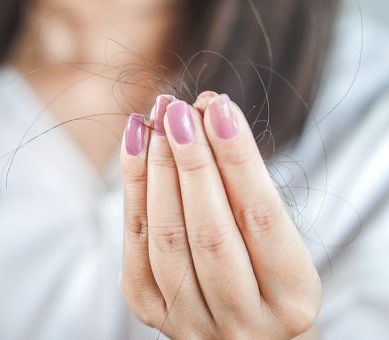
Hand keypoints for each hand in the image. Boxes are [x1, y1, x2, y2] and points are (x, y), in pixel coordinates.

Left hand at [119, 92, 320, 338]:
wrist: (240, 321)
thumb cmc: (264, 267)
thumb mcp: (276, 236)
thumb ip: (245, 185)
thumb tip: (208, 112)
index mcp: (290, 301)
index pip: (261, 219)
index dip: (238, 159)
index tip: (220, 108)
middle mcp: (243, 322)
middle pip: (209, 232)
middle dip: (191, 161)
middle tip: (180, 110)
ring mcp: (191, 322)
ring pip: (167, 238)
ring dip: (158, 169)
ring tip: (158, 120)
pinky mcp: (150, 309)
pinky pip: (136, 244)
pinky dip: (134, 188)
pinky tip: (135, 144)